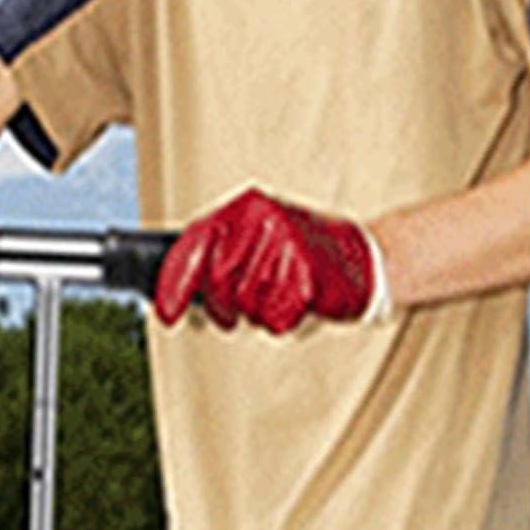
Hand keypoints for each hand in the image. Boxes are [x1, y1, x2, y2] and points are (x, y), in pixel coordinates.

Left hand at [154, 187, 385, 333]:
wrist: (365, 258)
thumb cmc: (304, 257)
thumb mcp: (257, 243)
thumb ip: (219, 258)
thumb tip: (172, 293)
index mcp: (245, 208)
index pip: (194, 244)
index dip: (173, 283)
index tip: (165, 314)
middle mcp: (263, 221)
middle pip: (215, 282)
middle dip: (220, 309)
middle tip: (232, 317)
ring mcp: (287, 246)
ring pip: (244, 304)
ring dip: (255, 315)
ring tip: (275, 300)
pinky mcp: (308, 275)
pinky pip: (273, 318)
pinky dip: (280, 322)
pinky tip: (295, 305)